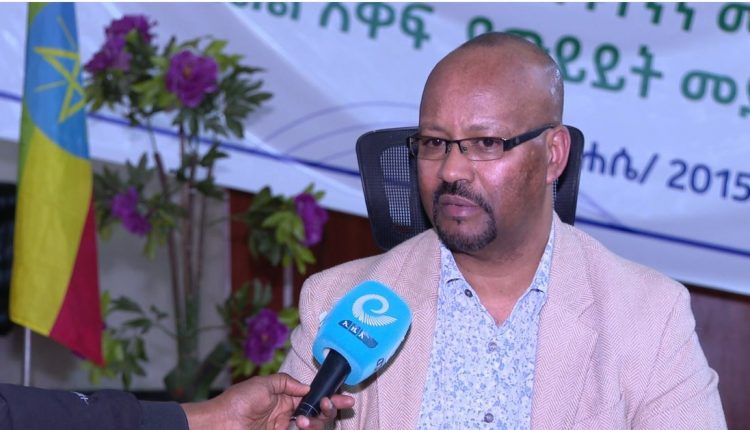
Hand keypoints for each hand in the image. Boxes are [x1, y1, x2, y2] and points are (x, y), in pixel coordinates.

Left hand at [182, 373, 353, 429]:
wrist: (220, 422)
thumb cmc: (238, 400)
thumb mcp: (264, 383)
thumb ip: (287, 383)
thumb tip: (308, 387)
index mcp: (285, 399)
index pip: (312, 398)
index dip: (328, 398)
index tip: (344, 398)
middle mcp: (288, 415)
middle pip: (318, 414)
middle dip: (329, 409)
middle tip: (331, 405)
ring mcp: (285, 429)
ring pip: (313, 427)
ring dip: (316, 422)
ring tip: (304, 420)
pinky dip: (309, 429)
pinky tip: (303, 424)